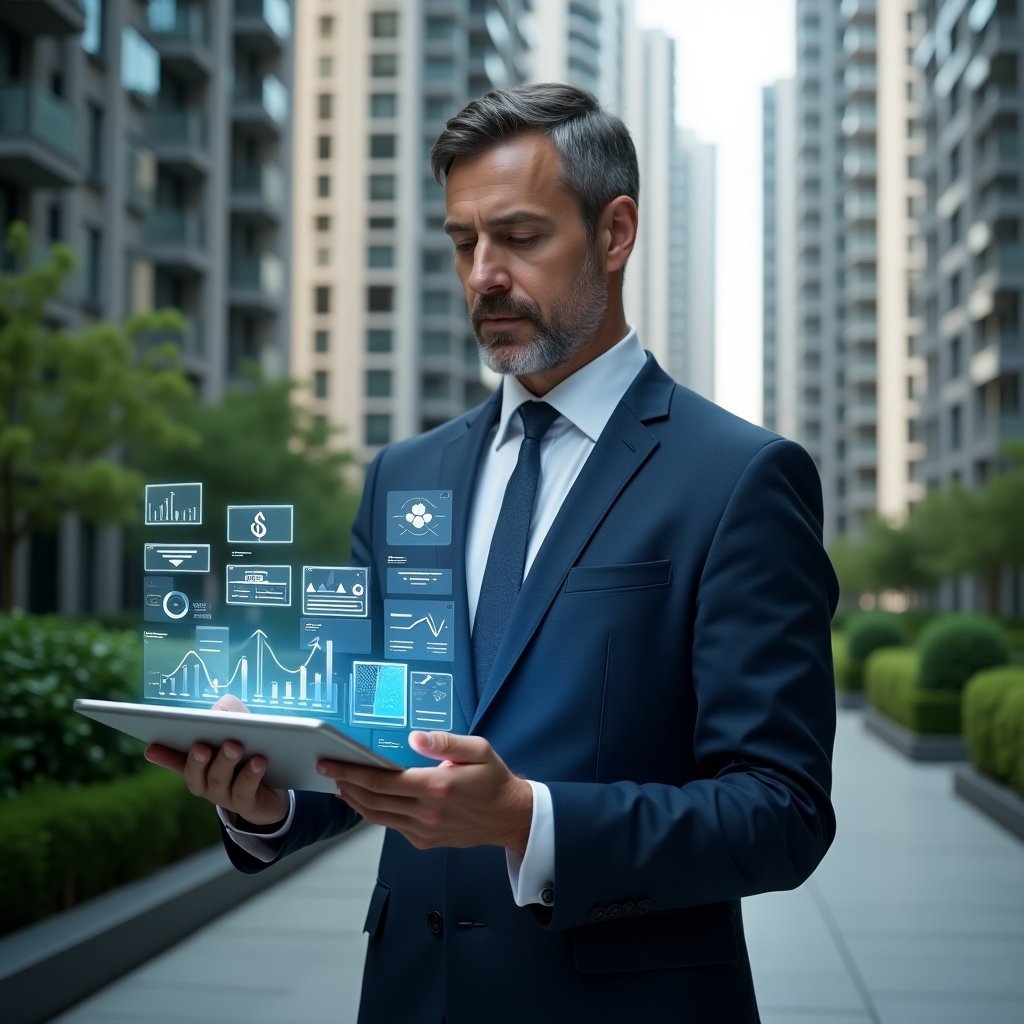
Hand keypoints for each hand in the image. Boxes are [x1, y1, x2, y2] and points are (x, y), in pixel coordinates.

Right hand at [144, 695, 288, 828]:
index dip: (164, 754)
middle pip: (195, 773)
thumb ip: (228, 712)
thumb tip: (216, 713)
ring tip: (234, 746)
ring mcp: (225, 795)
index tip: (151, 747)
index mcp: (200, 763)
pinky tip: (258, 761)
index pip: (176, 758)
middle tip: (201, 746)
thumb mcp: (243, 724)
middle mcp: (207, 782)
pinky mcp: (248, 804)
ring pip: (218, 780)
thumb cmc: (255, 747)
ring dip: (225, 762)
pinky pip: (245, 792)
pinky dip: (250, 775)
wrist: (279, 785)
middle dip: (196, 759)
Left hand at [320, 731, 532, 854]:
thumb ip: (444, 742)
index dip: (352, 772)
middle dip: (346, 785)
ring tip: (342, 786)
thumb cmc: (493, 780)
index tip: (331, 764)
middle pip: (373, 801)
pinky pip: (392, 826)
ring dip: (356, 801)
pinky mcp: (425, 841)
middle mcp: (426, 812)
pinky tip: (369, 800)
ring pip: (378, 817)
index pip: (382, 781)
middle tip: (328, 771)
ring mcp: (424, 830)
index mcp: (436, 787)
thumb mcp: (478, 749)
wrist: (510, 817)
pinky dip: (374, 812)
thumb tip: (414, 738)